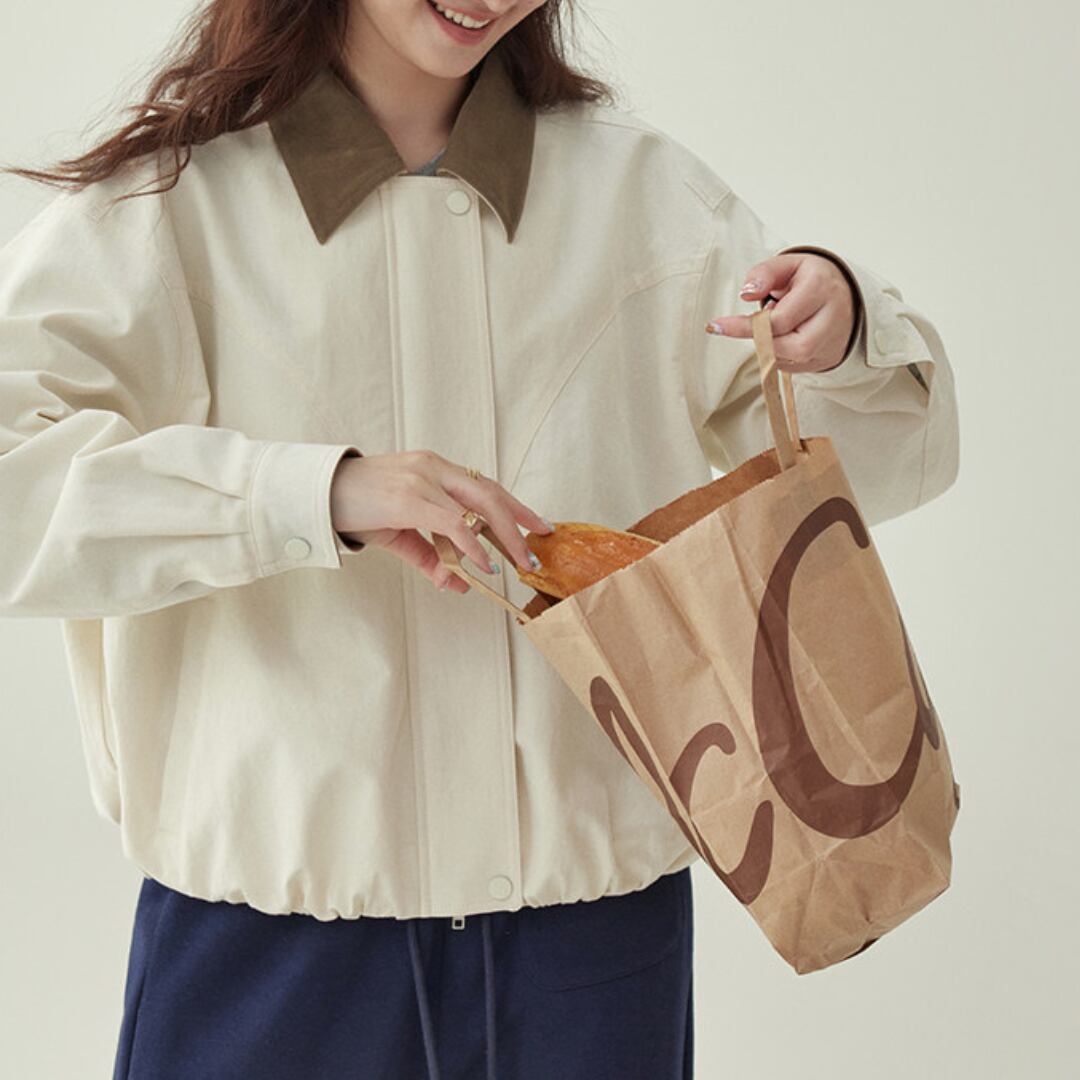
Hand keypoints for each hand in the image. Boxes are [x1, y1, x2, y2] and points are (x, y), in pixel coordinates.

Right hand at [330, 450, 553, 592]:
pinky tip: (483, 564)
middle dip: (519, 521)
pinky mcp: (408, 498)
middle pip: (491, 493)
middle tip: (537, 548)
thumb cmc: (356, 508)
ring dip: (504, 537)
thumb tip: (460, 583)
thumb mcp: (400, 533)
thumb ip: (430, 557)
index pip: (485, 485)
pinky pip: (453, 523)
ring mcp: (422, 479)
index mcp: (434, 468)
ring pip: (479, 505)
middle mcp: (433, 467)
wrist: (317, 496)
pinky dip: (473, 545)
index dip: (514, 506)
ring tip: (518, 562)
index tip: (537, 525)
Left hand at [704, 252, 856, 372]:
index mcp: (821, 288)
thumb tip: (746, 294)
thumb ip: (764, 274)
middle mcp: (832, 317)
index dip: (745, 326)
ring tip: (777, 324)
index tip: (716, 326)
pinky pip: (794, 367)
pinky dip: (780, 355)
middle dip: (762, 339)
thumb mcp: (787, 265)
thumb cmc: (810, 279)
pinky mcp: (830, 358)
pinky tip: (785, 336)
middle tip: (757, 322)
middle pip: (786, 346)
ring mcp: (834, 342)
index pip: (778, 319)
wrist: (847, 293)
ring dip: (770, 346)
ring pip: (789, 360)